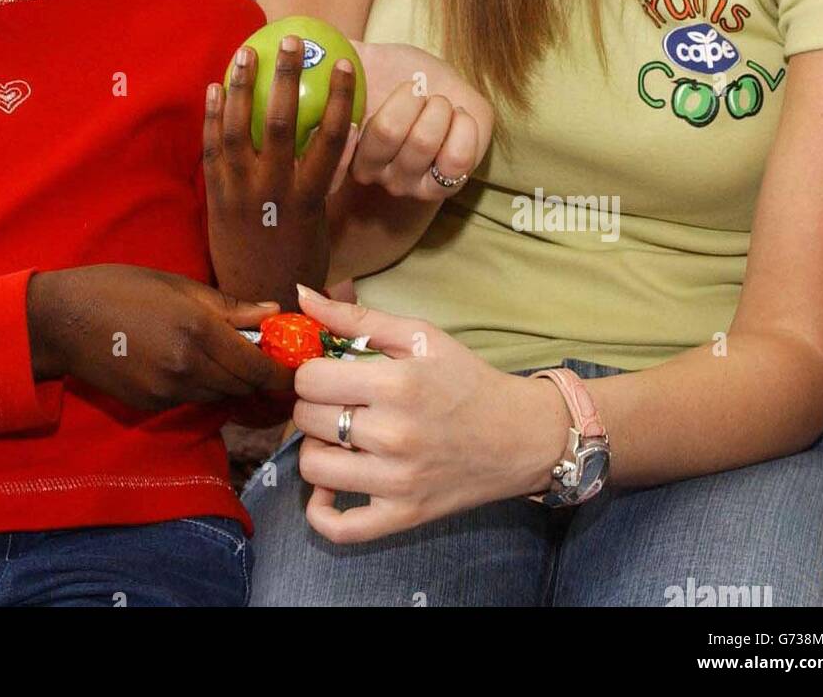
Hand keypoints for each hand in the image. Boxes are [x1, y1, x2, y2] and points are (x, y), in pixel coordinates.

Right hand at [26, 265, 292, 410]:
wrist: (62, 320)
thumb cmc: (120, 288)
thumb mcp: (177, 284)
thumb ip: (229, 306)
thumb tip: (275, 313)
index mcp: (198, 330)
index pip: (257, 367)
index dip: (282, 374)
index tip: (297, 370)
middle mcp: (187, 367)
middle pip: (243, 386)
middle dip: (260, 377)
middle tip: (272, 360)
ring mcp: (168, 391)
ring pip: (221, 395)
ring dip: (233, 381)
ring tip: (233, 356)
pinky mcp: (152, 405)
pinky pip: (193, 399)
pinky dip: (205, 386)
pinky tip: (195, 363)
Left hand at [203, 36, 357, 308]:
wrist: (259, 300)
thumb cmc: (301, 260)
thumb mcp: (323, 220)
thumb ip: (327, 179)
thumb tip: (342, 135)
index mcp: (309, 197)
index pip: (329, 138)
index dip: (338, 97)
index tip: (344, 63)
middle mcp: (273, 192)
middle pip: (279, 123)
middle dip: (285, 78)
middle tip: (291, 42)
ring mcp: (240, 193)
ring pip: (239, 130)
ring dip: (243, 87)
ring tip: (246, 53)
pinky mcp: (215, 198)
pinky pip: (212, 149)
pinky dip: (213, 116)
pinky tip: (215, 87)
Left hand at [288, 287, 569, 541]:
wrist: (520, 435)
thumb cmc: (466, 379)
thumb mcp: (419, 336)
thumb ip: (356, 317)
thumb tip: (302, 295)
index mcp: (396, 384)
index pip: (309, 379)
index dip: (312, 371)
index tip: (330, 372)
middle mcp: (393, 435)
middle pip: (306, 419)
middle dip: (314, 405)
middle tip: (337, 402)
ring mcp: (397, 482)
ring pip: (312, 467)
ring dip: (316, 448)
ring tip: (339, 437)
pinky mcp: (403, 516)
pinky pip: (339, 528)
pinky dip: (320, 511)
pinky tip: (329, 486)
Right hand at [322, 42, 490, 282]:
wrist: (445, 86)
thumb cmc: (401, 73)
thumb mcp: (362, 58)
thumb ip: (327, 53)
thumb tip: (296, 40)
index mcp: (345, 147)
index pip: (333, 152)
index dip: (345, 131)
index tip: (361, 109)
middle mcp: (373, 174)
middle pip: (388, 132)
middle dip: (410, 96)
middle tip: (417, 89)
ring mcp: (410, 184)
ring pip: (424, 142)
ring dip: (438, 108)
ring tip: (437, 103)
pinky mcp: (447, 186)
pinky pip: (456, 159)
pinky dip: (464, 126)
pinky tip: (457, 119)